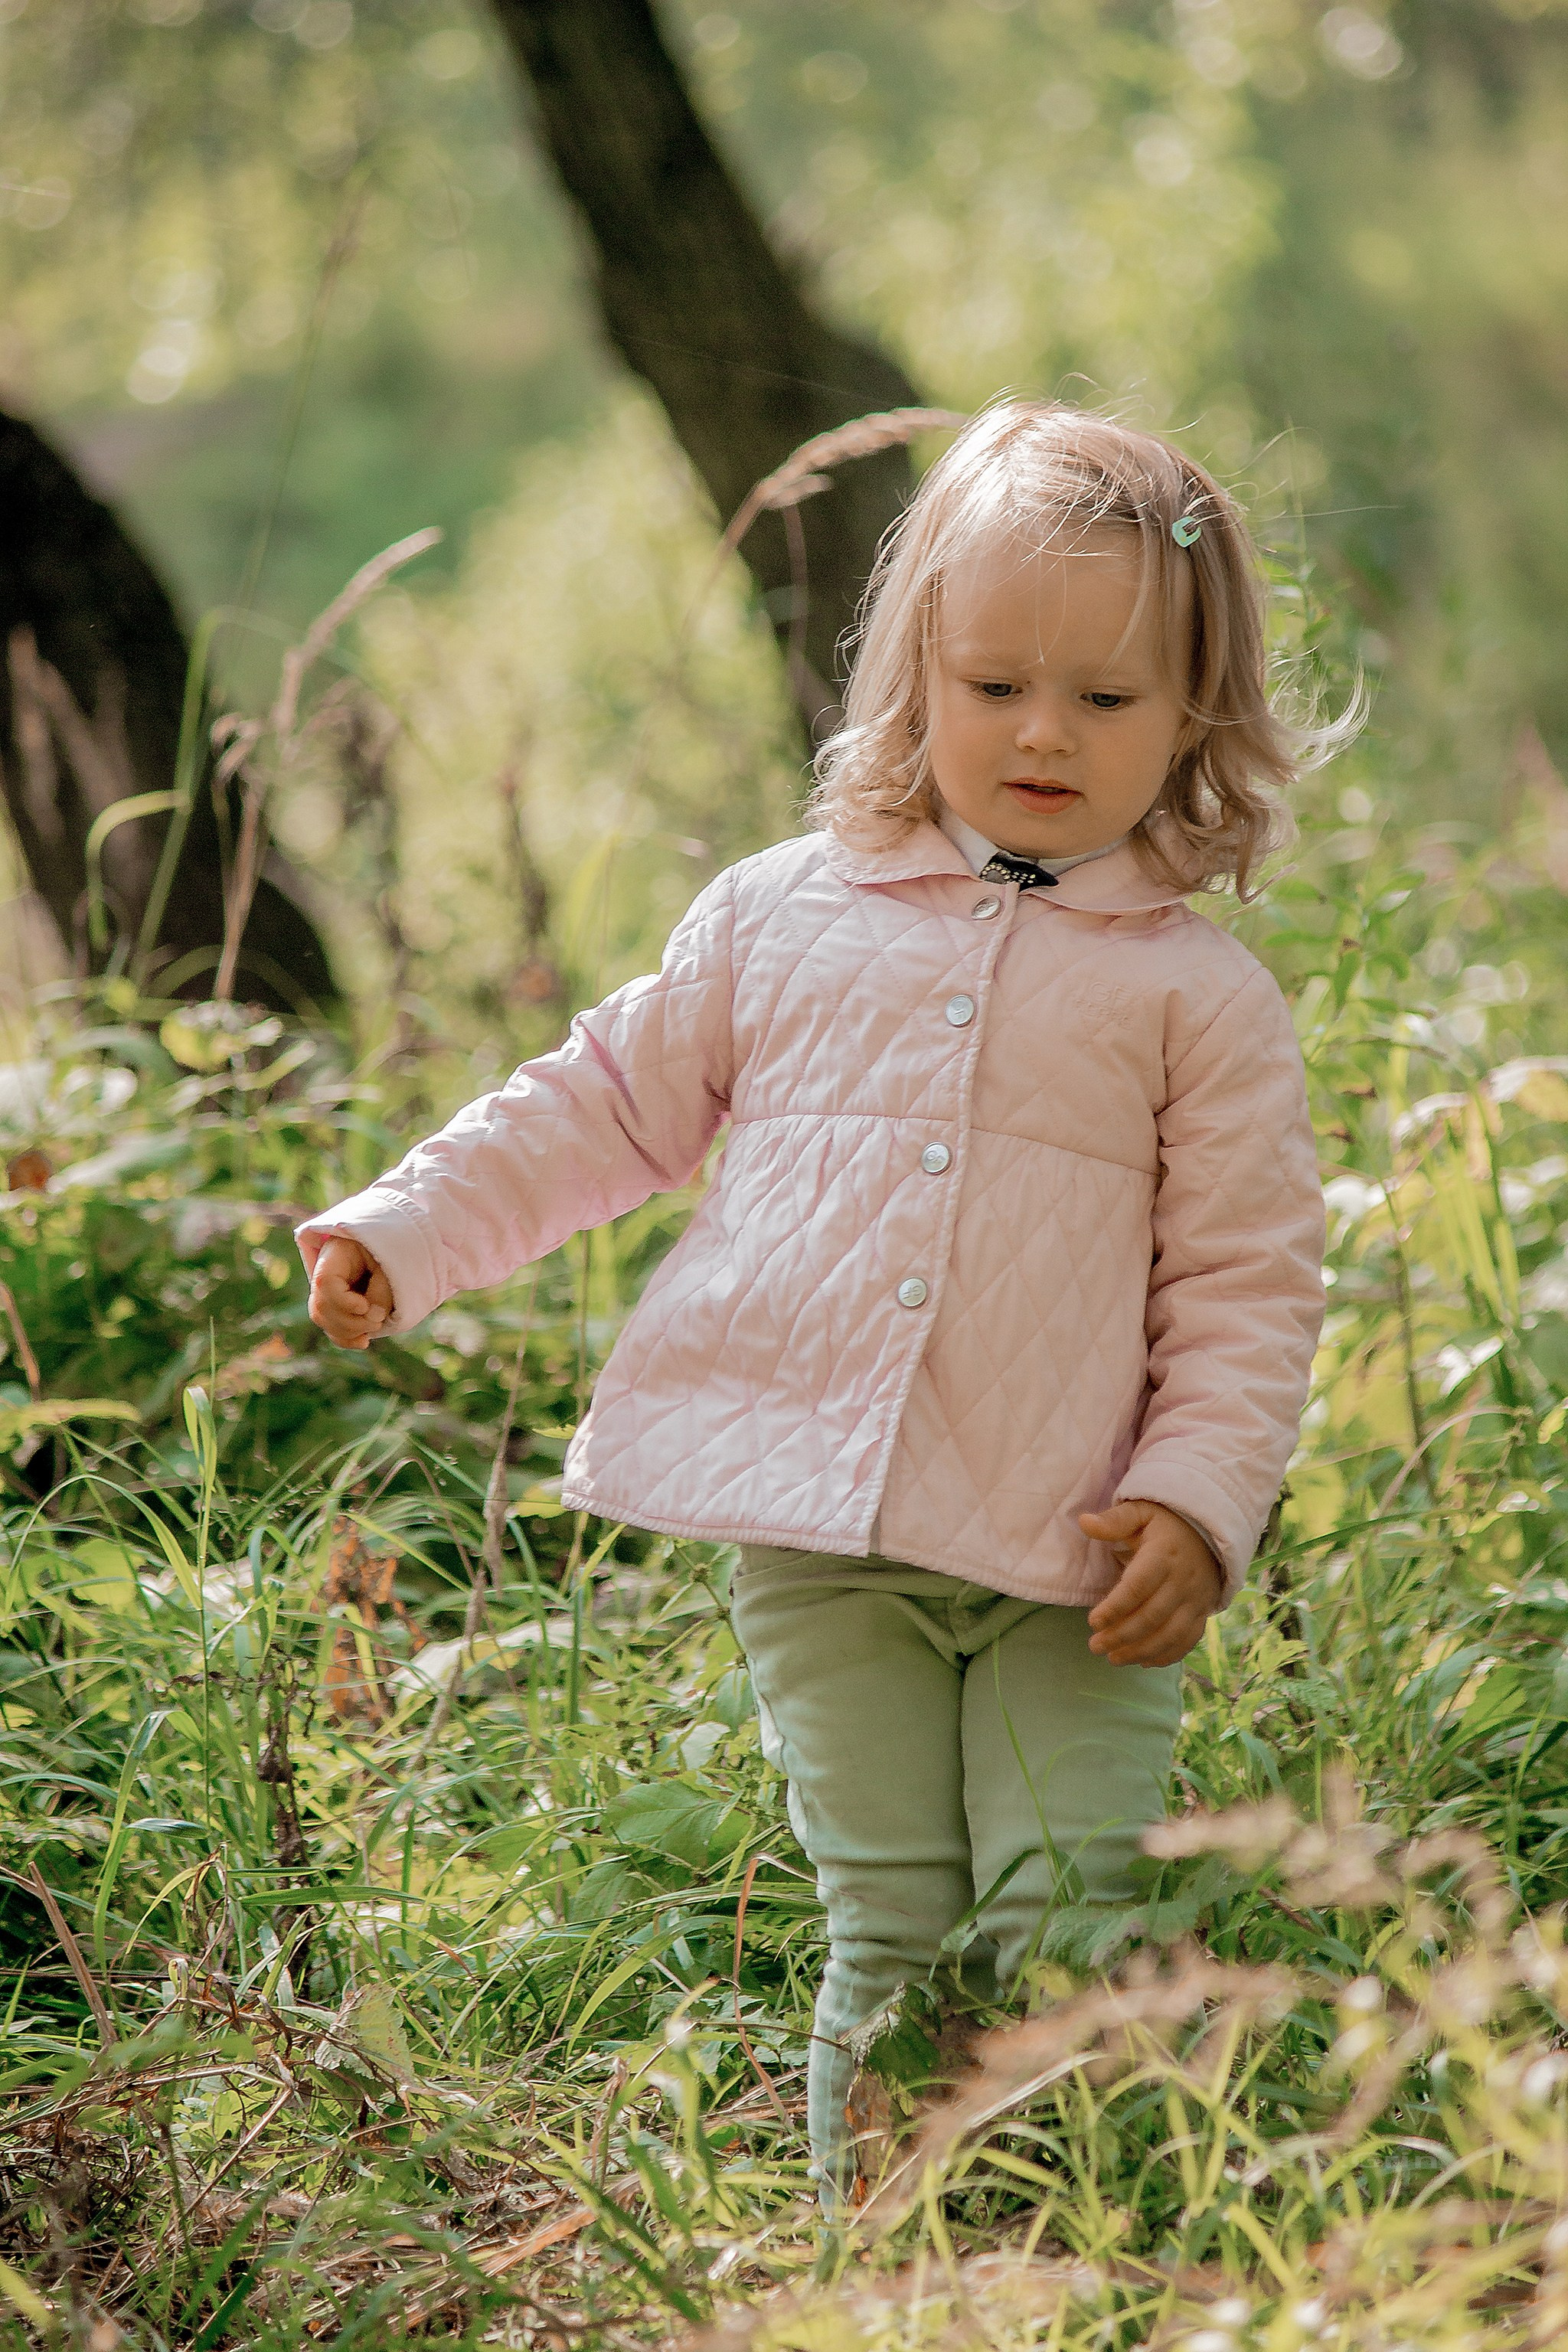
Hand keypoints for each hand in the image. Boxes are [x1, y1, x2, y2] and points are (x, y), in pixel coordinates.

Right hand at [308, 1235, 392, 1349]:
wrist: (397, 1247)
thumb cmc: (394, 1250)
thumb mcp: (392, 1262)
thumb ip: (382, 1289)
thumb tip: (373, 1318)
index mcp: (335, 1253)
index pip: (325, 1282)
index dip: (342, 1301)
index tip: (364, 1307)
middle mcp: (324, 1272)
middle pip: (321, 1306)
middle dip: (350, 1321)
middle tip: (378, 1321)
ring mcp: (327, 1291)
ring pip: (323, 1319)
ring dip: (349, 1331)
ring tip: (375, 1327)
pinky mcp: (336, 1306)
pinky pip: (331, 1327)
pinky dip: (346, 1338)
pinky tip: (364, 1342)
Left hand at [1080, 1500, 1221, 1666]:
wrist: (1211, 1531)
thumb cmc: (1167, 1522)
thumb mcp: (1141, 1511)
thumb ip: (1114, 1520)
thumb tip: (1084, 1522)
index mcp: (1163, 1555)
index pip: (1138, 1587)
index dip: (1115, 1607)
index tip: (1092, 1621)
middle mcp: (1182, 1581)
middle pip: (1152, 1616)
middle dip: (1122, 1636)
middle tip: (1095, 1647)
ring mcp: (1196, 1600)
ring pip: (1170, 1634)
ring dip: (1141, 1651)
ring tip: (1114, 1659)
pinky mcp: (1203, 1612)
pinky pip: (1189, 1640)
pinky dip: (1168, 1655)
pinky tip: (1144, 1662)